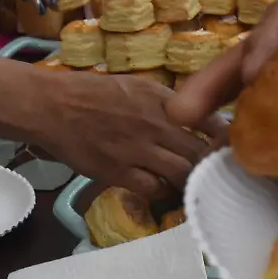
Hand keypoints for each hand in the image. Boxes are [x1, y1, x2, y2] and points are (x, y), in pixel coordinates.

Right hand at [38, 74, 226, 199]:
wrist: (51, 106)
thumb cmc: (91, 94)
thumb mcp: (135, 87)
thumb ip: (165, 104)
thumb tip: (193, 120)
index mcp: (162, 99)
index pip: (209, 121)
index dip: (222, 140)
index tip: (226, 150)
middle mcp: (155, 123)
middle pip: (200, 152)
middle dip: (210, 167)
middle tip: (214, 177)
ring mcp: (138, 149)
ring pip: (182, 173)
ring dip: (189, 182)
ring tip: (191, 187)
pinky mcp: (119, 171)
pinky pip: (154, 189)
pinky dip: (163, 192)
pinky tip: (161, 190)